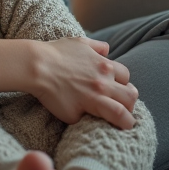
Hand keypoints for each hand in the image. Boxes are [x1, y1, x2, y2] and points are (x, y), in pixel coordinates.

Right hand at [0, 37, 137, 129]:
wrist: (37, 66)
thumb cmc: (56, 52)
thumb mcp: (80, 42)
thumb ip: (97, 46)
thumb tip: (107, 50)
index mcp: (105, 66)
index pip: (126, 77)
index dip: (124, 85)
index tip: (121, 91)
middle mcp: (103, 83)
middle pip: (130, 96)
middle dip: (130, 103)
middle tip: (126, 109)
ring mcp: (92, 99)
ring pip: (122, 113)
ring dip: (127, 120)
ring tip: (126, 125)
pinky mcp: (78, 113)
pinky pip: (91, 122)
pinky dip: (94, 124)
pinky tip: (95, 127)